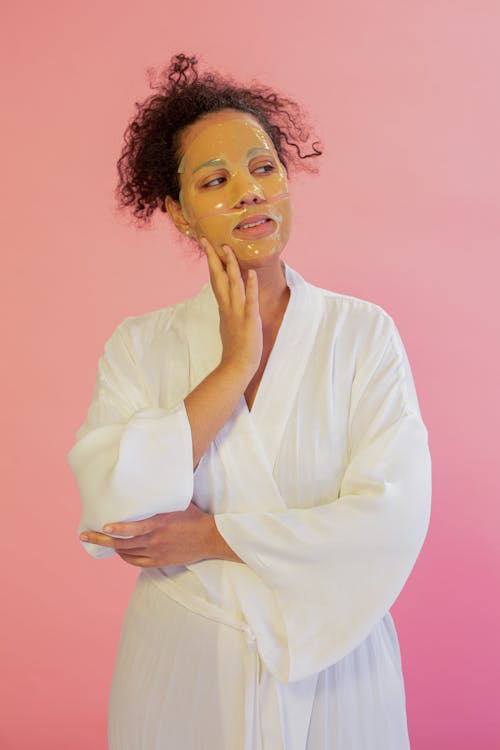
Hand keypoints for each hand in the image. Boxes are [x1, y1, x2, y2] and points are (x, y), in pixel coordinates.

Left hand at [79, 502, 214, 567]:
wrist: (209, 538)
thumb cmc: (193, 516)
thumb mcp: (177, 502)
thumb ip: (161, 496)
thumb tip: (148, 478)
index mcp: (159, 523)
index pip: (134, 529)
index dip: (117, 529)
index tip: (103, 526)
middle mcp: (155, 539)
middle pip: (122, 544)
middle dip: (101, 539)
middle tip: (84, 535)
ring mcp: (156, 553)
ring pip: (127, 553)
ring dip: (111, 547)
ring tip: (98, 540)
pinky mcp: (160, 562)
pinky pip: (137, 562)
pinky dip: (125, 557)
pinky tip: (119, 552)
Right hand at [200, 238, 261, 377]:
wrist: (237, 366)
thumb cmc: (235, 348)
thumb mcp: (229, 323)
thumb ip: (228, 309)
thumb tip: (226, 300)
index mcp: (224, 307)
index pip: (216, 280)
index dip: (211, 262)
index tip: (207, 246)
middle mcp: (228, 307)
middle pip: (218, 278)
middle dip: (213, 258)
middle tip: (207, 240)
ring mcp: (238, 313)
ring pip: (233, 285)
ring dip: (231, 266)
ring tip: (228, 249)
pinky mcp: (249, 320)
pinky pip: (250, 301)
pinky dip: (251, 287)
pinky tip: (252, 273)